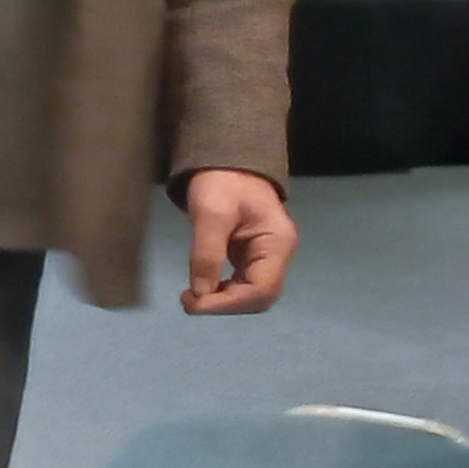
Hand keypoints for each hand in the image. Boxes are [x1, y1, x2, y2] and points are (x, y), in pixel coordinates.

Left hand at [180, 168, 296, 315]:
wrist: (227, 162)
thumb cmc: (221, 181)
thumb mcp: (210, 212)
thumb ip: (206, 252)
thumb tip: (200, 292)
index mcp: (278, 243)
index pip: (261, 289)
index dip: (227, 303)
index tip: (194, 302)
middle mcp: (279, 254)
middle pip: (259, 297)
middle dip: (224, 304)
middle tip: (189, 301)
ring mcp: (268, 257)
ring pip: (251, 295)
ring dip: (222, 301)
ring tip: (191, 297)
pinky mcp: (253, 257)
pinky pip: (243, 284)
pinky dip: (223, 292)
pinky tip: (202, 288)